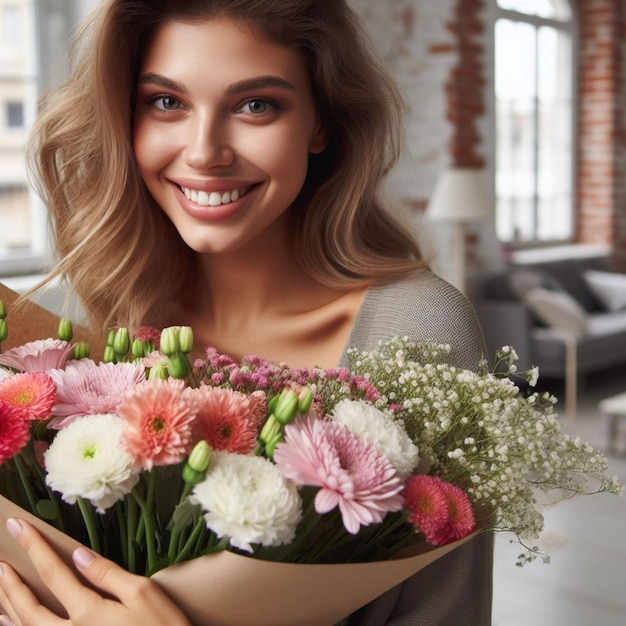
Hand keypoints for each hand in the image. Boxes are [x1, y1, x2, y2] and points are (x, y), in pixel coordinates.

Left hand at [0, 518, 190, 625]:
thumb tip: (79, 554)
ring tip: (0, 587)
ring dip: (9, 608)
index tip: (18, 526)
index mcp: (89, 613)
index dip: (34, 547)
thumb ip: (108, 574)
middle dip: (11, 581)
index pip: (54, 572)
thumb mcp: (144, 594)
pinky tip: (9, 623)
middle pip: (28, 607)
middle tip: (0, 560)